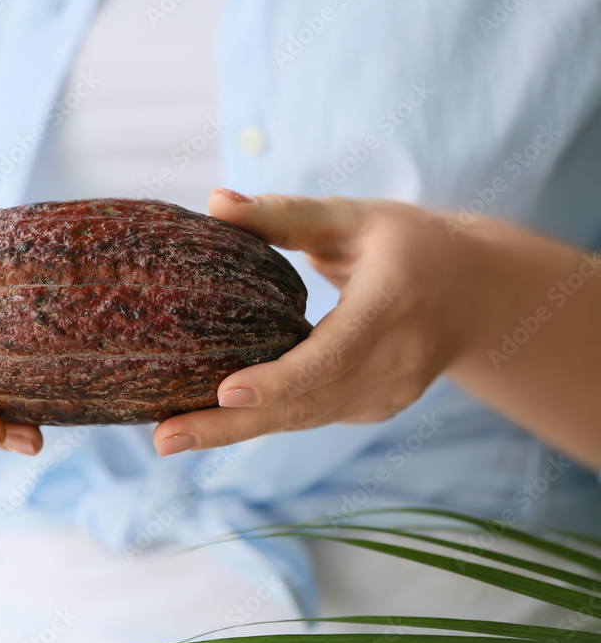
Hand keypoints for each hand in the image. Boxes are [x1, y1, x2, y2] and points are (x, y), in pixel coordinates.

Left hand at [153, 190, 484, 454]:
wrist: (477, 295)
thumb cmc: (409, 244)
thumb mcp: (353, 218)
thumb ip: (285, 214)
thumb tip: (214, 202)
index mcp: (393, 305)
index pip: (332, 354)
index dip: (280, 379)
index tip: (226, 391)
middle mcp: (396, 362)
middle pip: (305, 404)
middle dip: (231, 425)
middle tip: (164, 439)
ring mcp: (388, 395)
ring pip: (303, 419)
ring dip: (236, 432)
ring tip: (170, 438)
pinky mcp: (375, 409)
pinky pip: (310, 416)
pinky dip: (262, 420)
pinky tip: (210, 424)